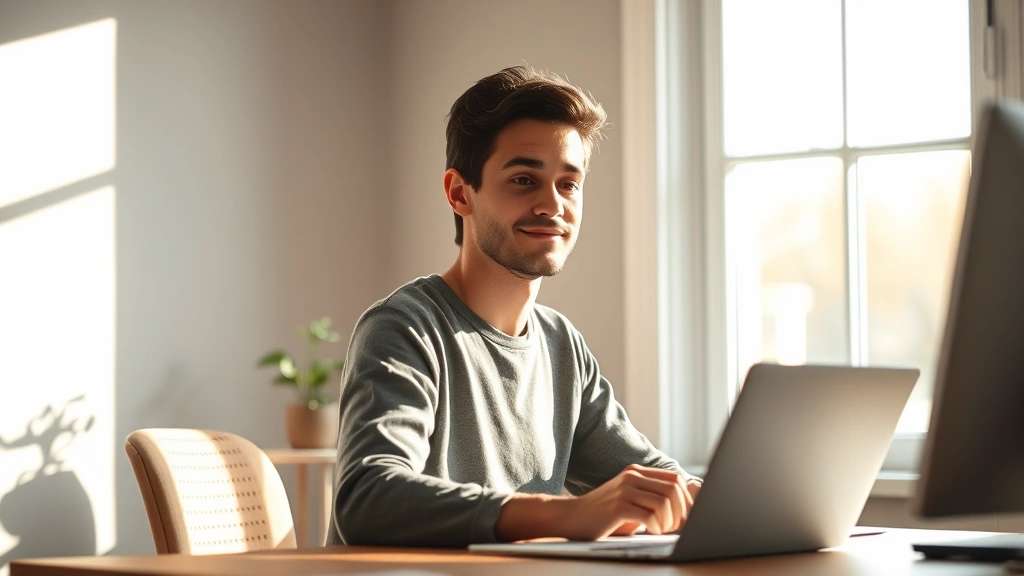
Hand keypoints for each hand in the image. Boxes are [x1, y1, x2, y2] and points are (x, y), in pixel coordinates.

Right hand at [494, 465, 699, 542]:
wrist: (571, 519)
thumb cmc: (604, 516)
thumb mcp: (630, 502)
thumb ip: (652, 500)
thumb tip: (687, 511)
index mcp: (637, 472)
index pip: (675, 479)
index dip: (687, 500)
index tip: (687, 519)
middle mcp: (632, 476)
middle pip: (674, 489)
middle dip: (682, 512)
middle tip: (677, 529)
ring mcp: (624, 489)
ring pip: (664, 501)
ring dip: (670, 521)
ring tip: (663, 531)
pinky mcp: (617, 506)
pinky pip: (649, 515)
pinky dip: (657, 527)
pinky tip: (652, 533)